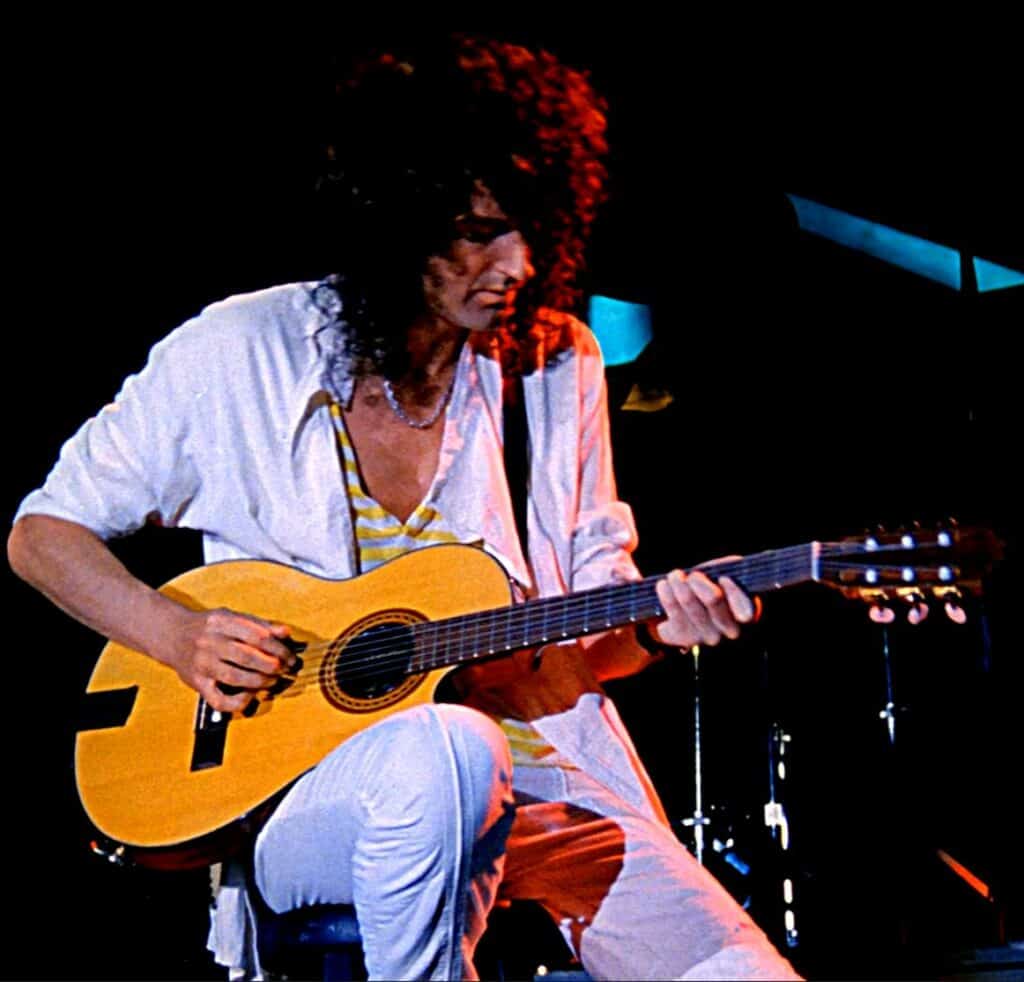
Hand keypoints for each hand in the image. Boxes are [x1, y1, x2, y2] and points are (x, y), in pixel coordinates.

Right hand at [153, 607, 295, 712]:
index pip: (257, 636)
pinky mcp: (196, 683)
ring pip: (235, 677)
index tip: (289, 656)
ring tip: (271, 680)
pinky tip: (250, 695)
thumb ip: (259, 624)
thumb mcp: (231, 617)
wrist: (171, 634)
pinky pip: (218, 700)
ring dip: (260, 682)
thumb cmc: (206, 626)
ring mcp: (202, 664)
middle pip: (248, 657)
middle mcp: (209, 642)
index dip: (279, 648)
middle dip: (273, 665)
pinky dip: (238, 702)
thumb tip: (285, 632)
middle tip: (283, 669)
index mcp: (221, 622)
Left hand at [651, 564, 757, 649]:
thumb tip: (730, 565)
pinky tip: (664, 586)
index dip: (733, 592)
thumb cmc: (713, 586)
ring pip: (689, 602)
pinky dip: (666, 595)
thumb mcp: (724, 575)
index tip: (723, 578)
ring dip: (678, 583)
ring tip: (674, 576)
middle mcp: (731, 630)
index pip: (745, 608)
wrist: (692, 610)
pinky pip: (673, 611)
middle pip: (713, 599)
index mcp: (748, 613)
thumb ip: (728, 569)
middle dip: (698, 581)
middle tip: (691, 575)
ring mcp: (709, 637)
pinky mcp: (687, 638)